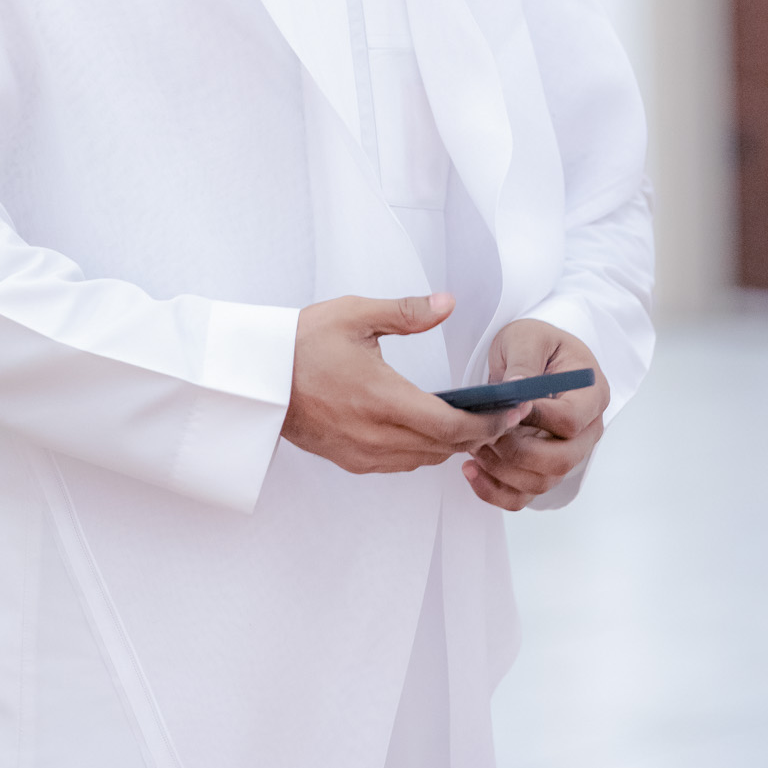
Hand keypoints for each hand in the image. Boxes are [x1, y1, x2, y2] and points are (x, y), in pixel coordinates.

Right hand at [282, 291, 525, 474]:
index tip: (513, 411)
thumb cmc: (300, 344)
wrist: (255, 379)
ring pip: (425, 459)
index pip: (453, 426)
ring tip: (469, 420)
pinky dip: (422, 451)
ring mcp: (362, 452)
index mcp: (383, 398)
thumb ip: (406, 313)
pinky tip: (426, 429)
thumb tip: (447, 303)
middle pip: (445, 447)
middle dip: (478, 433)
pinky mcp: (350, 460)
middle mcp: (376, 434)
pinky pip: (400, 464)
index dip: (490, 423)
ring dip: (449, 444)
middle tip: (502, 415)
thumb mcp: (354, 315)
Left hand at [463, 319, 607, 511]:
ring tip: (473, 446)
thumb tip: (516, 390)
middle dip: (518, 452)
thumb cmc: (534, 344)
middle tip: (486, 433)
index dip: (537, 419)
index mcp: (590, 395)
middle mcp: (585, 430)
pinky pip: (522, 495)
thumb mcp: (527, 338)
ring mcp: (565, 453)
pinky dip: (495, 491)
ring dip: (502, 470)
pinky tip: (470, 470)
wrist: (528, 356)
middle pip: (562, 461)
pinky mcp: (540, 468)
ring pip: (541, 482)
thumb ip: (524, 362)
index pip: (571, 421)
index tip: (508, 408)